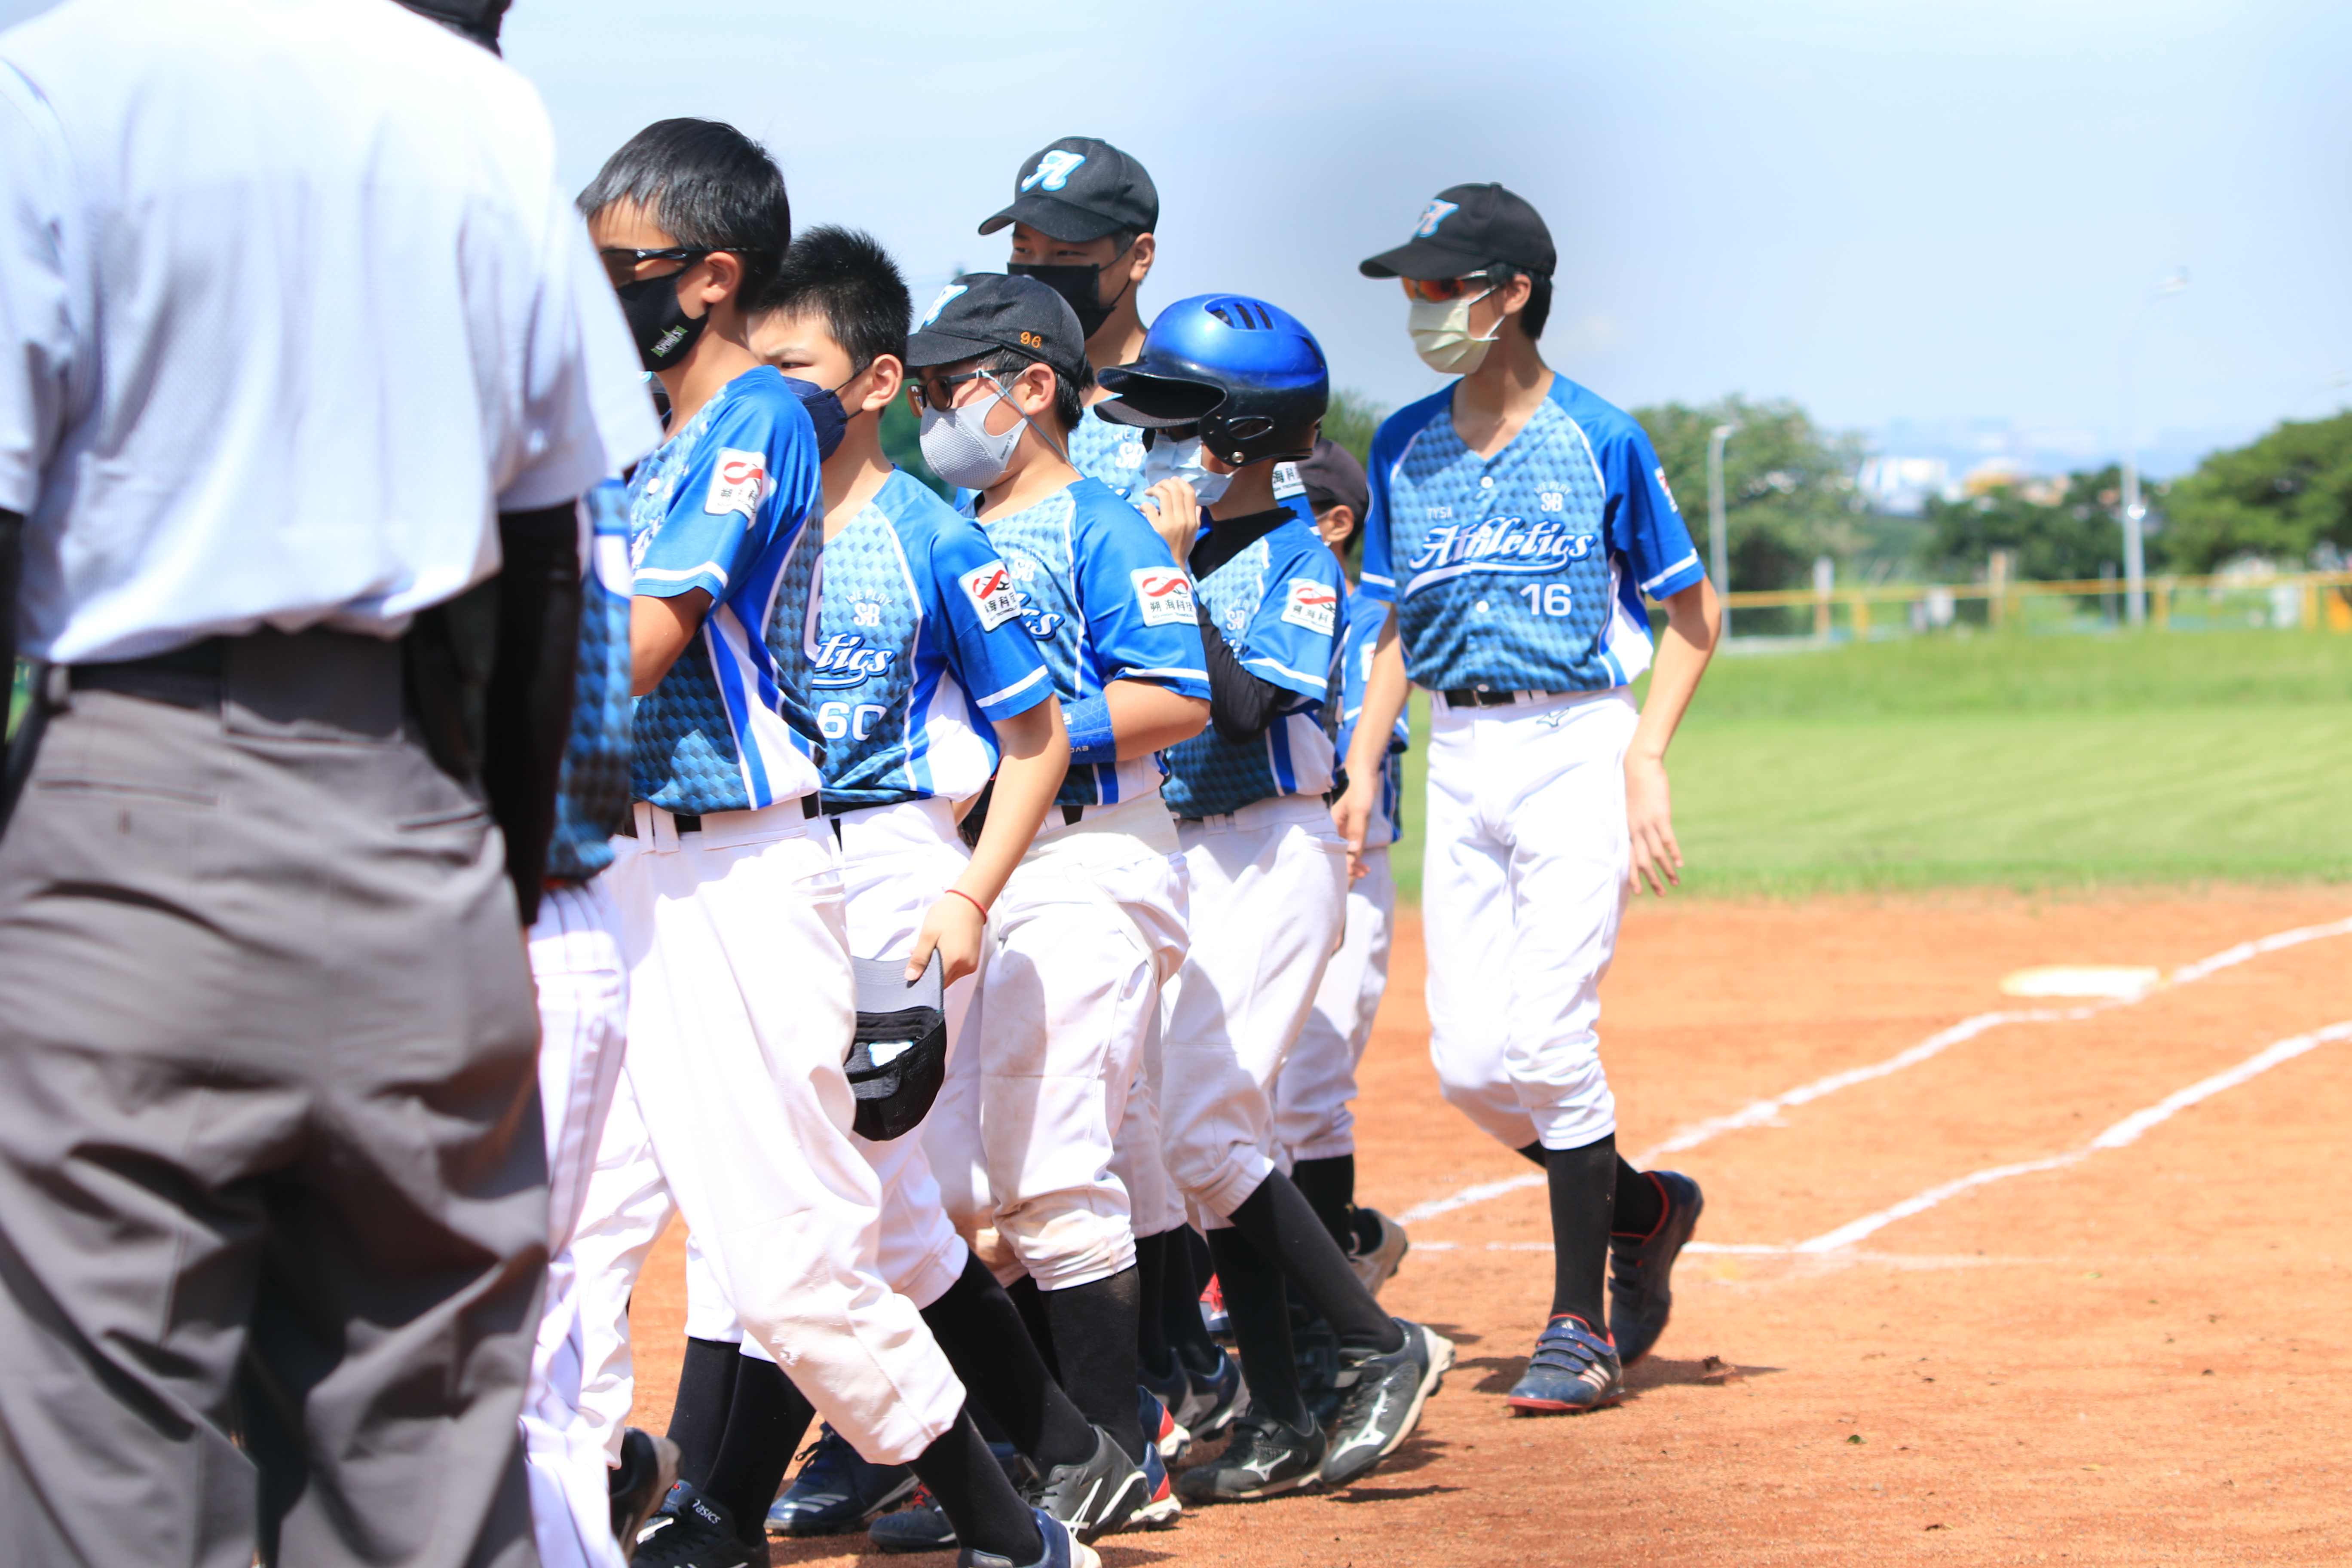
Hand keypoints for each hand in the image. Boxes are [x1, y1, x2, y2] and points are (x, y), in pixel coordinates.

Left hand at [907, 889, 987, 984]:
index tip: (915, 968)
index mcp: (954, 961)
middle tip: (921, 952)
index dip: (922, 979)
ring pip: (949, 976)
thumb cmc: (947, 914)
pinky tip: (941, 948)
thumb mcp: (927, 935)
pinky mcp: (973, 960)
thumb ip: (919, 958)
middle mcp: (965, 967)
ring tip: (932, 947)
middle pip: (943, 981)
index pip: (935, 984)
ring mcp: (971, 964)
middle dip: (929, 971)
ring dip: (938, 967)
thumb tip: (911, 977)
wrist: (969, 902)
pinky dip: (947, 963)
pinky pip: (957, 969)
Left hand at [1135, 477, 1201, 564]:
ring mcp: (1169, 525)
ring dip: (1154, 489)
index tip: (1172, 480)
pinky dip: (1145, 505)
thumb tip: (1198, 507)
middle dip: (1165, 483)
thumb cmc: (1180, 550)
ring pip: (1163, 495)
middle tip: (1157, 485)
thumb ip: (1196, 520)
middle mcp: (1183, 520)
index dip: (1180, 483)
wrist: (1170, 566)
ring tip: (1149, 492)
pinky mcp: (1156, 529)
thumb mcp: (1193, 536)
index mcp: (1192, 520)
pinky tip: (1142, 508)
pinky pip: (1150, 508)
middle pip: (1176, 491)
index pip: (1190, 493)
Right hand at [1329, 778, 1375, 882]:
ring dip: (1354, 862)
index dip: (1343, 861)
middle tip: (1362, 874)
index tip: (1354, 870)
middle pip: (1337, 853)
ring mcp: (1341, 830)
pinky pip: (1351, 846)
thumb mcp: (1359, 809)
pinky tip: (1364, 865)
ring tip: (1365, 872)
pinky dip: (1357, 855)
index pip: (1333, 849)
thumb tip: (1354, 849)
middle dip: (1348, 865)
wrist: (1363, 775)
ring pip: (1345, 851)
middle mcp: (1333, 829)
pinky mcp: (1349, 829)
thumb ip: (1356, 828)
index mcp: (1329, 824)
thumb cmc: (1359, 789)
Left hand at [1625, 751, 1681, 895]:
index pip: (1629, 858)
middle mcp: (1635, 829)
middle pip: (1642, 861)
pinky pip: (1667, 840)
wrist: (1638, 765)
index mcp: (1627, 828)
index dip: (1633, 875)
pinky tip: (1679, 864)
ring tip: (1674, 883)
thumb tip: (1641, 829)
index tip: (1637, 892)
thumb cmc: (1635, 783)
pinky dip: (1674, 854)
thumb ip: (1635, 820)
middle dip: (1651, 880)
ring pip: (1656, 854)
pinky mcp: (1660, 816)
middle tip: (1660, 894)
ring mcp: (1647, 824)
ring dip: (1666, 871)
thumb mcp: (1631, 806)